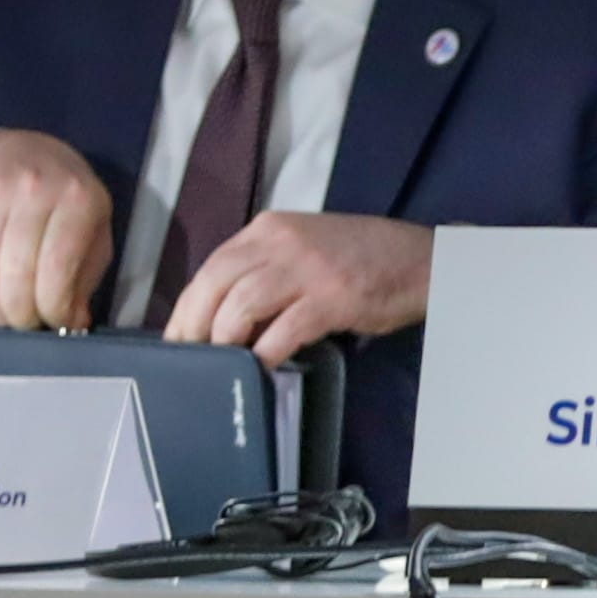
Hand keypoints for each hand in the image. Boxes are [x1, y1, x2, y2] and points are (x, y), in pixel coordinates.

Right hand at [0, 129, 113, 330]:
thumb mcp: (93, 224)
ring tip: (7, 318)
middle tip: (28, 325)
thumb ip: (87, 273)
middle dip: (23, 314)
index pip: (58, 270)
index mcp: (77, 199)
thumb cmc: (62, 193)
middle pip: (19, 276)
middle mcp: (35, 192)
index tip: (57, 323)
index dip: (54, 309)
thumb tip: (74, 322)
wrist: (12, 149)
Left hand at [161, 212, 432, 366]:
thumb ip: (264, 269)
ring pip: (241, 305)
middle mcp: (281, 242)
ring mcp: (307, 268)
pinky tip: (262, 369)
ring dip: (226, 341)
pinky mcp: (332, 298)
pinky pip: (283, 330)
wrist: (420, 258)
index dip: (187, 307)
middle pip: (216, 284)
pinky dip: (265, 353)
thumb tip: (220, 314)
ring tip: (224, 366)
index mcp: (269, 229)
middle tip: (188, 361)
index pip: (212, 266)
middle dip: (194, 327)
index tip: (176, 340)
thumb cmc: (360, 258)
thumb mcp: (302, 248)